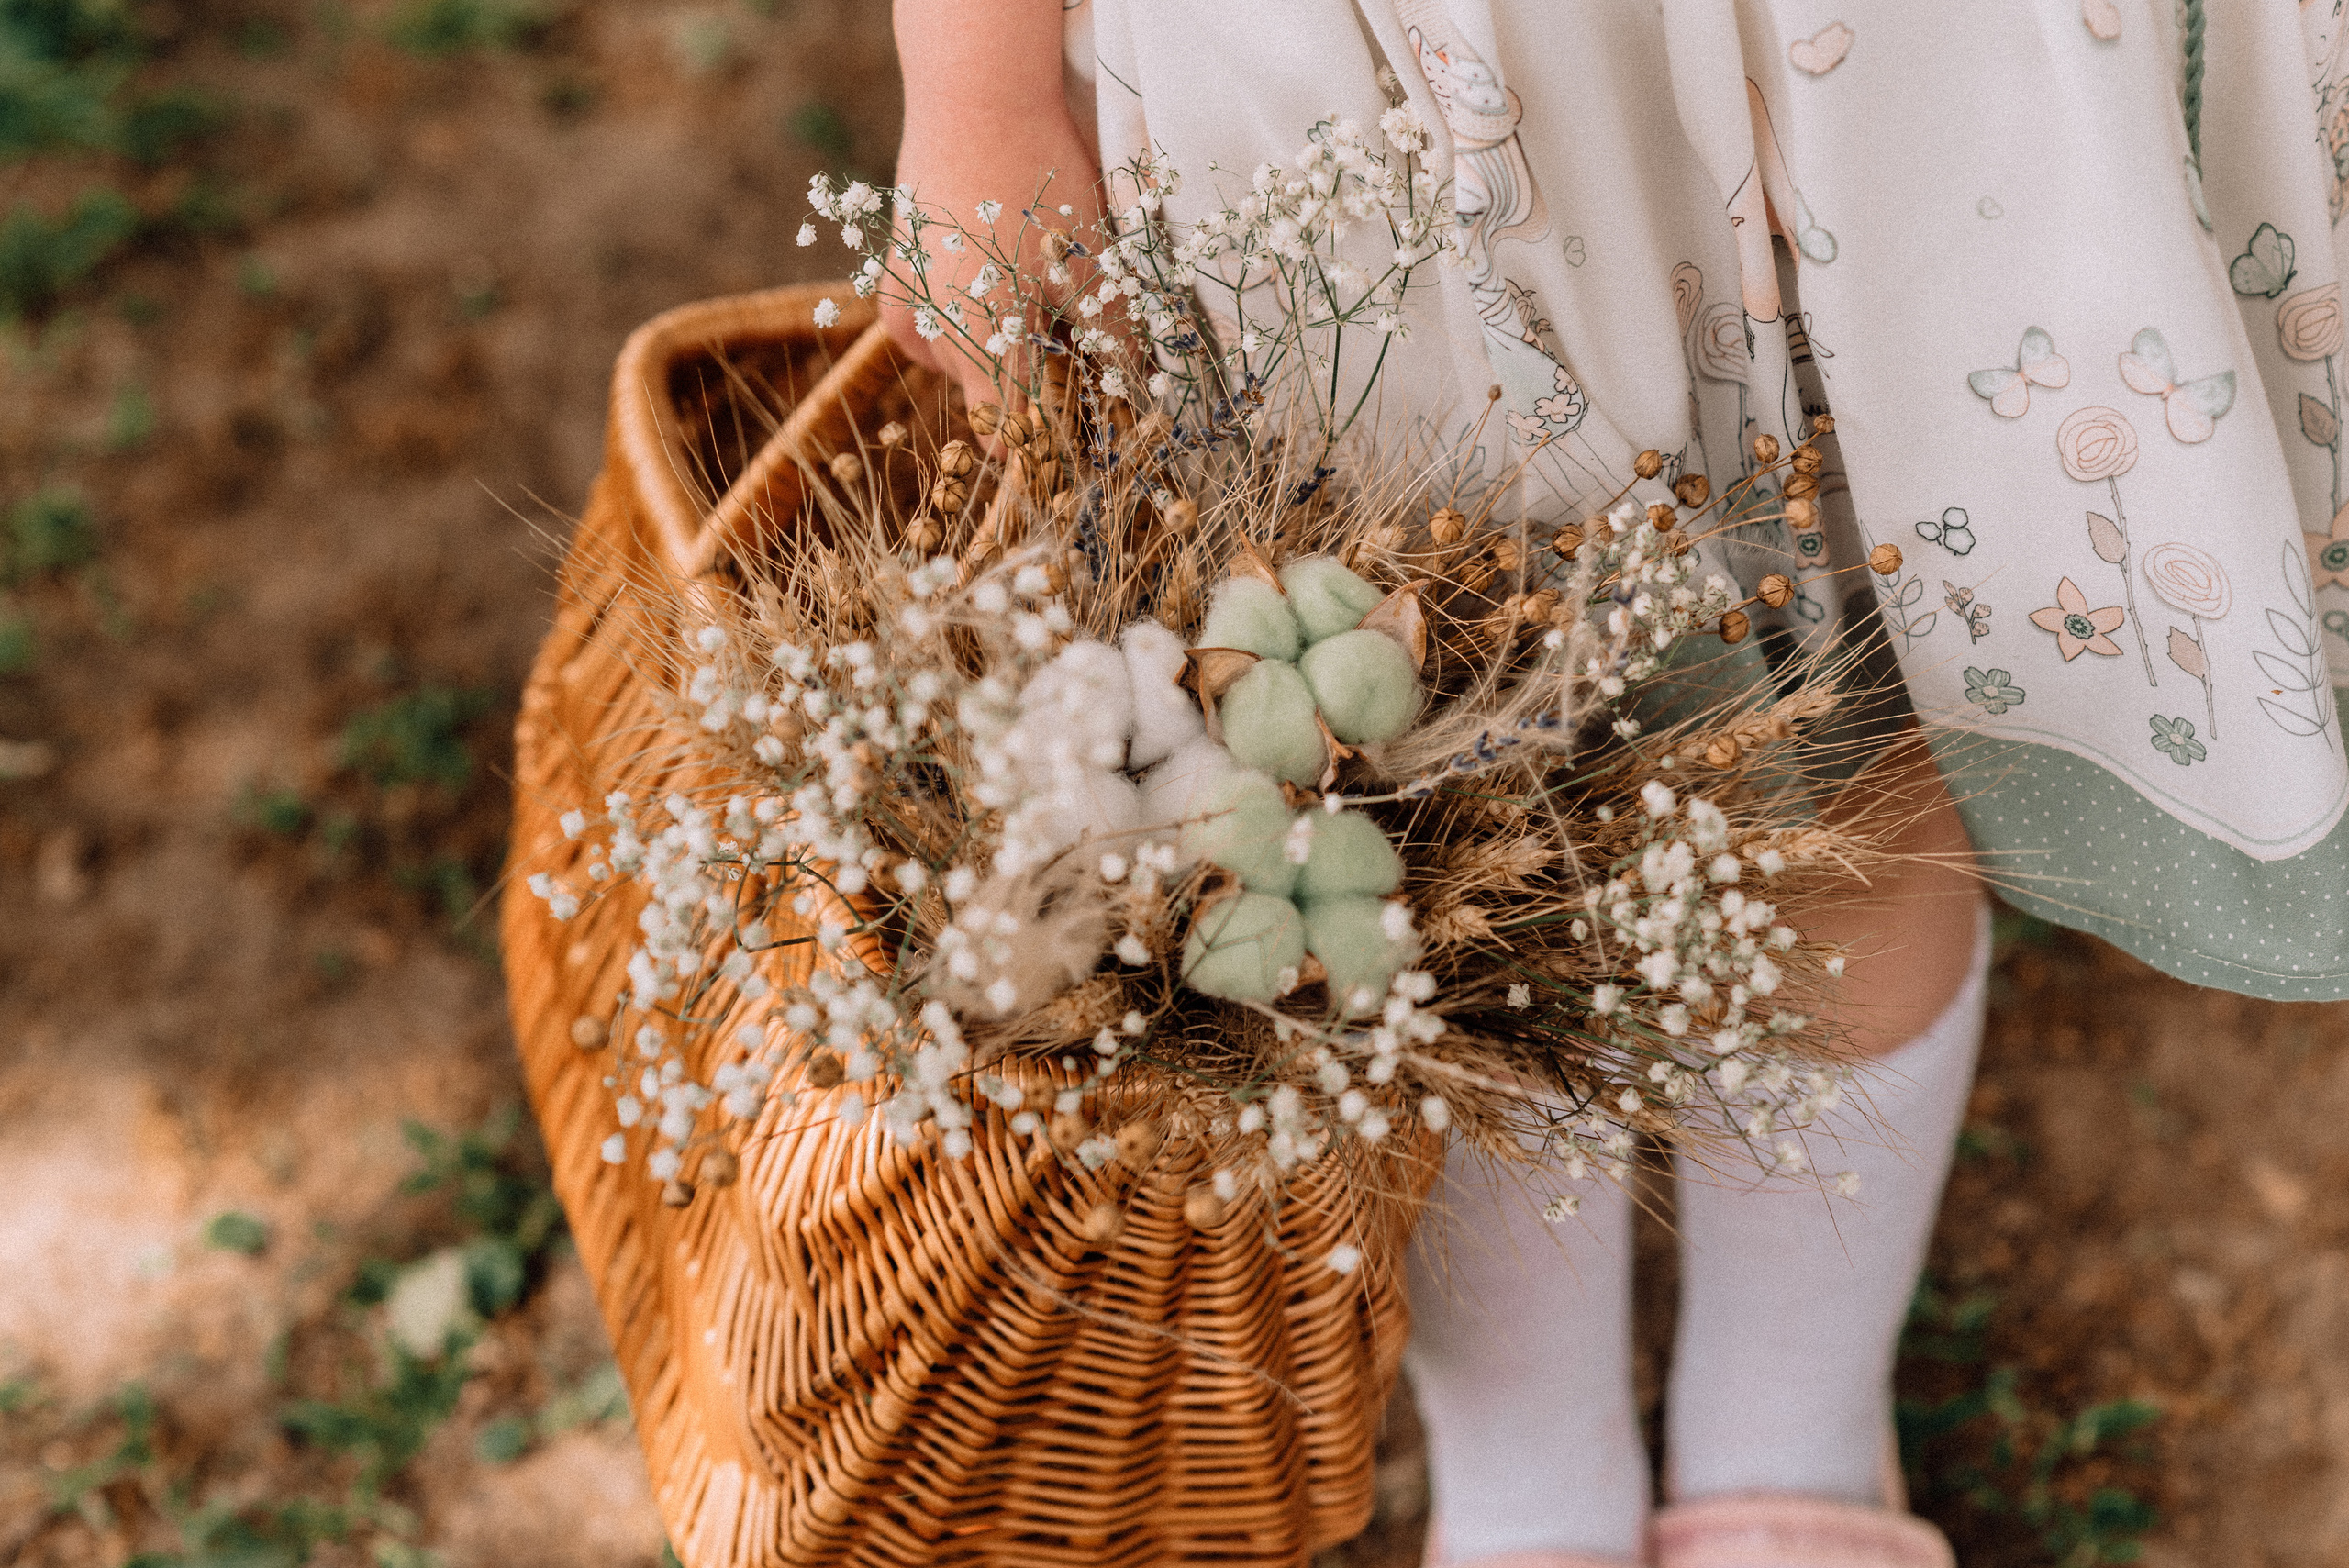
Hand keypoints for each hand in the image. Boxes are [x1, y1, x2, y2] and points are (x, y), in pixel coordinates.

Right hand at [887, 0, 1104, 411]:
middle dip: (1028, 386)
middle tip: (1070, 340)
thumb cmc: (1041, 186)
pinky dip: (959, 322)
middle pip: (985, 398)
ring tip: (1032, 302)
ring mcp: (905, 308)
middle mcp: (934, 340)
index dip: (1047, 437)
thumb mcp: (1095, 267)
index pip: (1009, 437)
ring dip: (992, 351)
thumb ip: (1116, 340)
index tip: (1080, 421)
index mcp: (983, 352)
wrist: (971, 99)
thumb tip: (1141, 391)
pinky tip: (990, 288)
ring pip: (954, 362)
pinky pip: (927, 327)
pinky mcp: (891, 276)